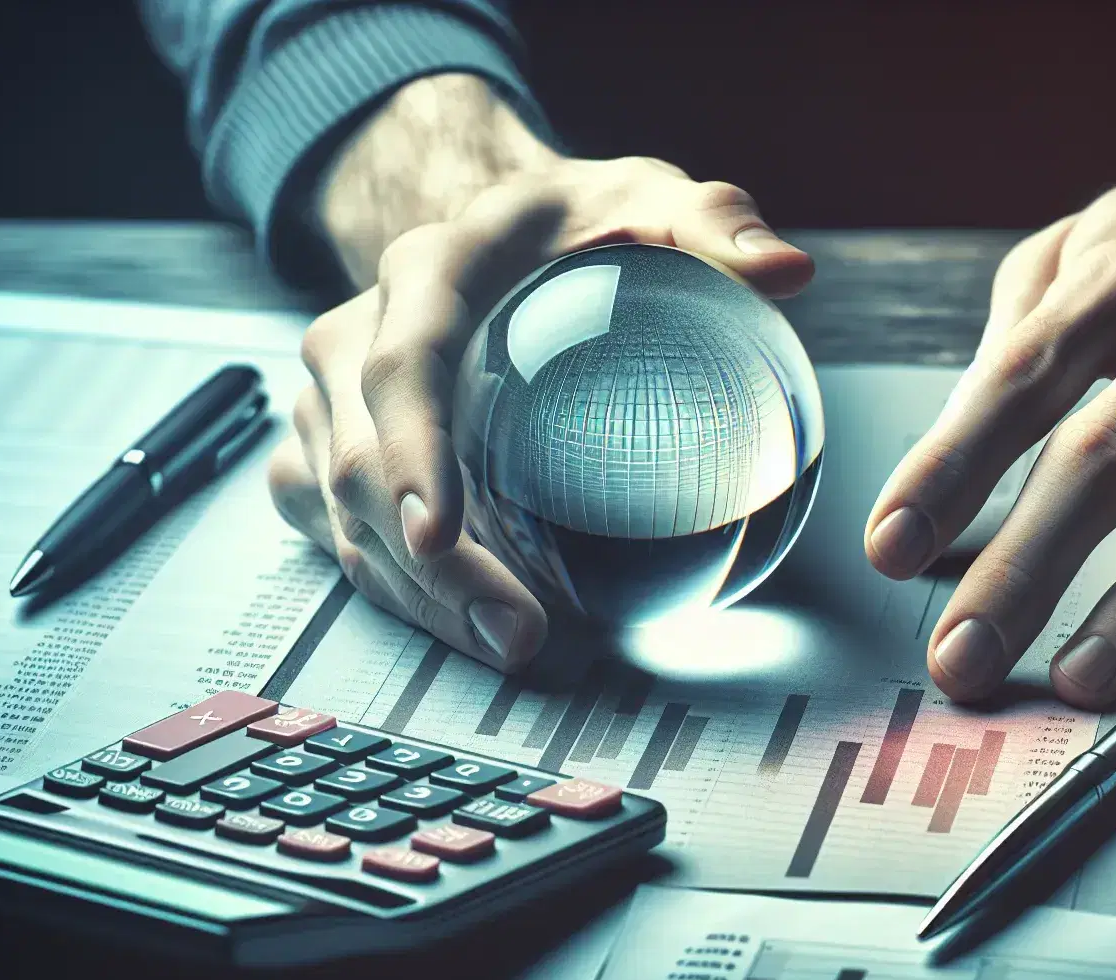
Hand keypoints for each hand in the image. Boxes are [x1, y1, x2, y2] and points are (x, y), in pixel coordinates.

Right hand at [270, 75, 813, 670]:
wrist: (494, 231)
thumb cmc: (574, 224)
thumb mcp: (647, 198)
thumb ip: (715, 225)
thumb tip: (787, 270)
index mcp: (429, 272)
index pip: (403, 365)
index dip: (412, 451)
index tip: (440, 530)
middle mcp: (357, 336)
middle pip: (360, 465)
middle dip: (430, 568)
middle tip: (517, 633)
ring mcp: (331, 400)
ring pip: (346, 518)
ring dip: (420, 598)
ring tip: (511, 644)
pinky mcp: (328, 449)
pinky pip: (346, 536)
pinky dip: (404, 591)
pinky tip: (473, 626)